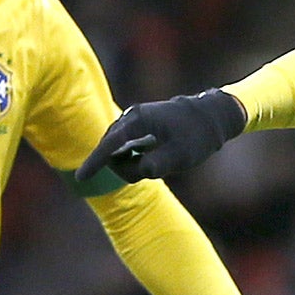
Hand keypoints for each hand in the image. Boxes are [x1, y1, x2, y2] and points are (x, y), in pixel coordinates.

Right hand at [75, 89, 247, 185]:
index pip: (110, 145)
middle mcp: (132, 116)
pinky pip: (126, 144)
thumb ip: (152, 166)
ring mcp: (135, 118)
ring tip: (159, 160)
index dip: (96, 163)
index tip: (82, 178)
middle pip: (112, 147)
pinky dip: (132, 156)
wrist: (213, 116)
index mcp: (139, 120)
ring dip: (130, 162)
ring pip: (119, 147)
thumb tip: (131, 171)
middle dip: (123, 166)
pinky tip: (149, 156)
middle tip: (156, 168)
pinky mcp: (140, 123)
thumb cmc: (197, 137)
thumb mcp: (178, 157)